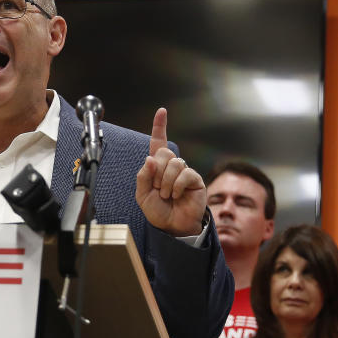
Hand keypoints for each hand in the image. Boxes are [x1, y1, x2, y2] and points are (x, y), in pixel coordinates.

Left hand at [135, 108, 204, 235]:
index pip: (158, 143)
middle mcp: (172, 166)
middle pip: (164, 153)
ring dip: (165, 182)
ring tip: (166, 195)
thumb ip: (143, 176)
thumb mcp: (142, 194)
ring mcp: (184, 172)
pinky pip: (185, 174)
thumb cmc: (157, 211)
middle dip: (156, 172)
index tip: (161, 111)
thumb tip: (150, 158)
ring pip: (174, 163)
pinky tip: (176, 196)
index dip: (159, 127)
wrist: (171, 226)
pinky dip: (176, 186)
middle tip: (156, 188)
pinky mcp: (195, 180)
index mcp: (157, 167)